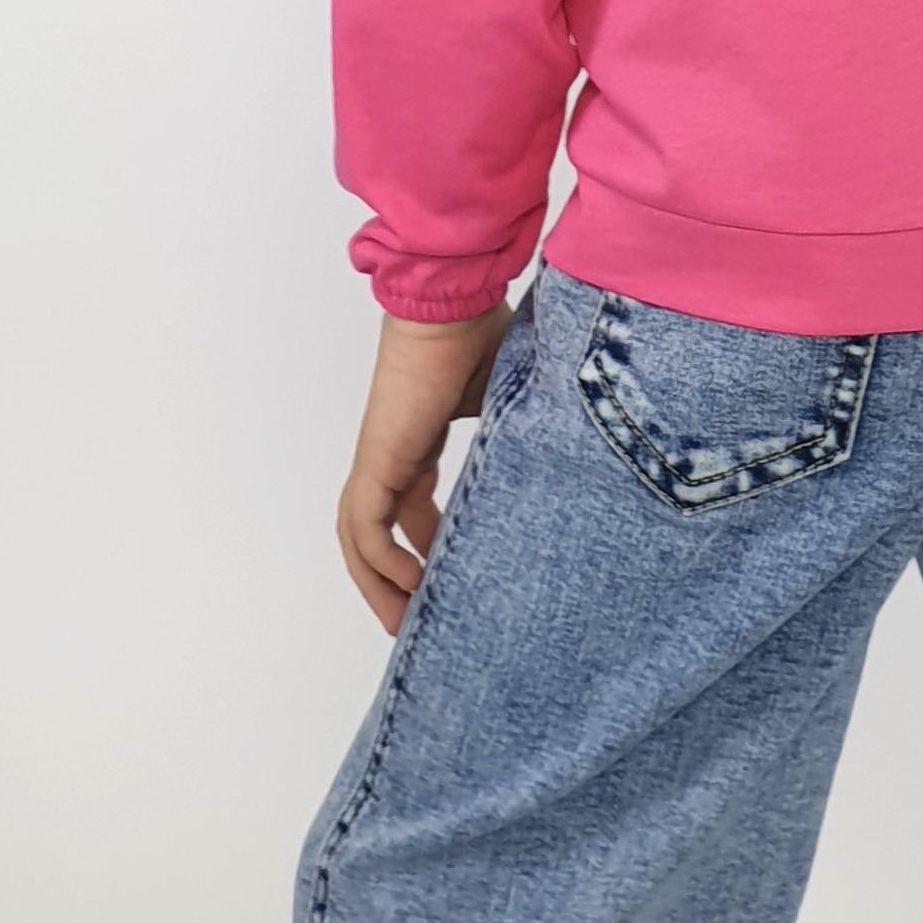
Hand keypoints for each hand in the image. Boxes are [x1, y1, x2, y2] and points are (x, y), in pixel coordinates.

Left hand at [337, 301, 515, 632]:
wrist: (453, 299)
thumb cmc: (482, 331)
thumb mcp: (506, 400)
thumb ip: (516, 434)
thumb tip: (560, 456)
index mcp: (417, 441)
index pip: (408, 509)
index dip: (422, 549)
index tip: (448, 580)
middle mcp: (393, 455)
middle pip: (375, 534)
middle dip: (390, 582)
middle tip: (416, 623)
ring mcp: (381, 458)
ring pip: (361, 539)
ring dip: (379, 584)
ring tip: (407, 623)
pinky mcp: (379, 458)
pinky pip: (367, 528)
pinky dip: (381, 563)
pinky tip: (412, 587)